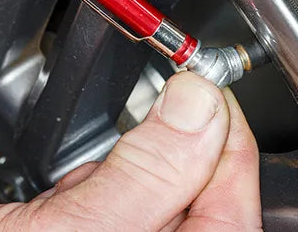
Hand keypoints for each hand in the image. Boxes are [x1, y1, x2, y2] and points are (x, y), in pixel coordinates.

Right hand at [0, 73, 260, 230]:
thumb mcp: (81, 230)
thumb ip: (150, 170)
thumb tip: (200, 103)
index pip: (234, 192)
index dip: (220, 128)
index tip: (198, 80)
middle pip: (198, 188)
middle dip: (161, 154)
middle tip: (128, 134)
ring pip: (156, 190)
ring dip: (120, 172)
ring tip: (75, 191)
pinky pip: (118, 203)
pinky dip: (93, 188)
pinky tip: (62, 204)